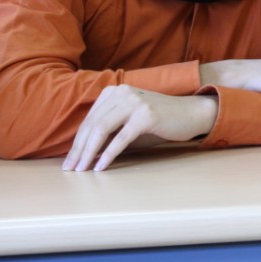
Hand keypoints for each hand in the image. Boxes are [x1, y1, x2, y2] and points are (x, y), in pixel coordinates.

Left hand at [63, 86, 217, 171]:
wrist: (191, 114)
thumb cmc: (159, 121)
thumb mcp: (129, 121)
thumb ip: (110, 131)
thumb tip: (85, 153)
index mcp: (114, 91)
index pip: (89, 119)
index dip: (77, 142)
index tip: (69, 161)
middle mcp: (123, 92)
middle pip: (93, 124)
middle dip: (79, 150)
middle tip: (71, 169)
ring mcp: (135, 102)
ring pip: (102, 130)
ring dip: (89, 153)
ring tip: (82, 170)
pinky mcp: (146, 115)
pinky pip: (121, 138)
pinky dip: (108, 154)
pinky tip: (101, 167)